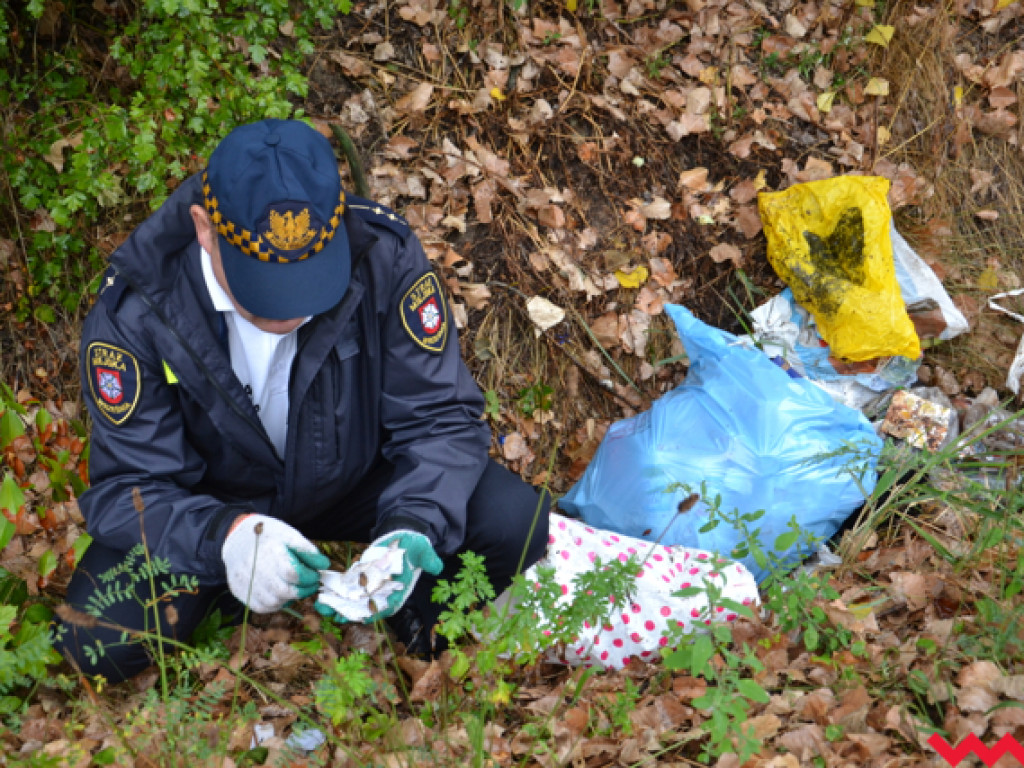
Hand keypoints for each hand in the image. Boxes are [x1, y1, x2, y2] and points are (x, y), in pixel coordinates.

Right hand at [221, 514, 329, 612]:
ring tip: (294, 586)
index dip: (309, 577)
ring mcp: (245, 583)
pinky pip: (261, 607)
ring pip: (274, 602)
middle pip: (284, 591)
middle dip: (303, 590)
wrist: (237, 538)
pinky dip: (275, 603)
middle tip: (309, 584)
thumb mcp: (289, 534)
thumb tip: (324, 565)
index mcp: (269, 552)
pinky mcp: (239, 592)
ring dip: (290, 598)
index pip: (294, 573)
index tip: (315, 574)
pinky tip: (280, 592)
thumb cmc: (268, 536)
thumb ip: (307, 550)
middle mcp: (254, 570)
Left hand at [315, 531, 441, 622]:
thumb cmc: (415, 545)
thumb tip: (436, 567)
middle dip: (350, 613)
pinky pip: (348, 587)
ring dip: (338, 605)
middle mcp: (383, 591)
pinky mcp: (361, 576)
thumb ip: (429, 559)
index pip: (388, 606)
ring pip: (353, 599)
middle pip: (366, 607)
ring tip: (323, 607)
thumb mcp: (423, 550)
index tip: (363, 617)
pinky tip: (323, 594)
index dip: (376, 613)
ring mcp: (371, 585)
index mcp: (399, 589)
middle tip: (335, 617)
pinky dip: (337, 592)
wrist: (404, 536)